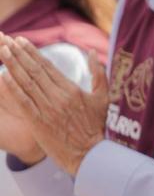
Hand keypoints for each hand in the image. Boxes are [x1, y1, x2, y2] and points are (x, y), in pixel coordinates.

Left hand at [0, 34, 107, 173]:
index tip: (22, 41)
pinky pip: (23, 102)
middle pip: (35, 71)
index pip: (48, 66)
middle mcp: (58, 96)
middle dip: (20, 55)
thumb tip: (92, 53)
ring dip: (13, 66)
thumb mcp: (102, 97)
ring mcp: (47, 109)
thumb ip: (98, 74)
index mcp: (72, 89)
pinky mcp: (38, 122)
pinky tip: (4, 77)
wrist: (90, 154)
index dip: (33, 53)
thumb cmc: (97, 126)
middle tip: (8, 41)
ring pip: (27, 83)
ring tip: (3, 52)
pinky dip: (13, 88)